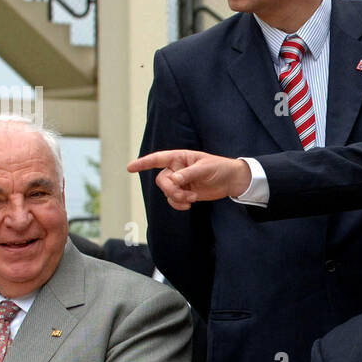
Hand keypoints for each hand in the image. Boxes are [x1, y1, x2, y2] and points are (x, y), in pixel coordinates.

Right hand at [127, 151, 252, 209]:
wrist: (231, 181)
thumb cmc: (219, 168)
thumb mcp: (205, 168)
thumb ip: (188, 174)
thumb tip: (174, 180)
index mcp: (180, 158)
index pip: (158, 159)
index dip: (143, 163)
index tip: (130, 168)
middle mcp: (177, 169)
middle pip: (162, 181)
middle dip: (171, 190)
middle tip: (186, 195)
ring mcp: (180, 181)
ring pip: (166, 192)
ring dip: (177, 198)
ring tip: (192, 198)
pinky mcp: (184, 192)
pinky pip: (173, 200)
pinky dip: (178, 204)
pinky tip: (189, 204)